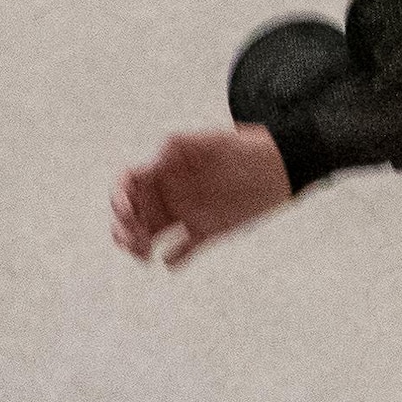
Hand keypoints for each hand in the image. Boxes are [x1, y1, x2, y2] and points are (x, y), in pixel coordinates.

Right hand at [109, 125, 293, 268]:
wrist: (282, 166)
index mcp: (166, 168)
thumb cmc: (246, 148)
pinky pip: (183, 250)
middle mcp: (171, 191)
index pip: (128, 183)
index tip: (126, 210)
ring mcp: (187, 212)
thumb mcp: (211, 141)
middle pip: (133, 213)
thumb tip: (150, 164)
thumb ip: (177, 148)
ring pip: (149, 233)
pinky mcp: (207, 230)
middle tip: (136, 238)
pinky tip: (172, 260)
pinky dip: (174, 259)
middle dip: (124, 228)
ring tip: (145, 254)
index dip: (119, 197)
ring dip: (137, 246)